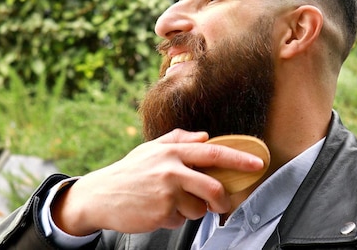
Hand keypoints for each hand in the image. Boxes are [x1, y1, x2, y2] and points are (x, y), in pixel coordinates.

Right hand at [51, 129, 264, 234]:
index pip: (214, 152)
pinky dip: (174, 219)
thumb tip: (205, 136)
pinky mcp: (162, 211)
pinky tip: (157, 211)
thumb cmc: (128, 173)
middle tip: (221, 203)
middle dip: (223, 199)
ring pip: (199, 207)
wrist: (99, 196)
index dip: (239, 158)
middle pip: (213, 185)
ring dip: (190, 210)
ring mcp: (167, 191)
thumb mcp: (151, 149)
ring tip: (169, 203)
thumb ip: (178, 139)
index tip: (258, 163)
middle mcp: (172, 168)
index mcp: (172, 151)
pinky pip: (181, 220)